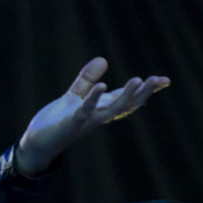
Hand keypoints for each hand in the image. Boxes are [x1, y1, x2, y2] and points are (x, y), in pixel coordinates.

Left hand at [15, 57, 169, 176]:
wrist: (36, 142)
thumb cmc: (57, 121)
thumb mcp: (74, 95)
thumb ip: (87, 79)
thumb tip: (104, 59)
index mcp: (100, 109)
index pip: (127, 98)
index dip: (145, 90)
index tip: (165, 80)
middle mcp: (98, 116)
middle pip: (126, 104)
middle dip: (143, 93)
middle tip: (159, 79)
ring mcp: (86, 122)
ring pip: (112, 110)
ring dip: (126, 96)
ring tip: (139, 80)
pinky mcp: (70, 124)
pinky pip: (85, 111)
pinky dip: (93, 99)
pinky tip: (102, 86)